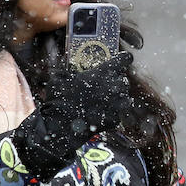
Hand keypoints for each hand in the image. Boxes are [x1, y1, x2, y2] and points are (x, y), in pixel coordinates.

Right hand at [11, 52, 133, 177]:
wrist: (62, 126)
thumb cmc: (60, 99)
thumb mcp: (60, 78)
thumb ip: (71, 73)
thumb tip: (70, 73)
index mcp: (105, 71)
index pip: (125, 58)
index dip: (122, 59)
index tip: (118, 61)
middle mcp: (116, 86)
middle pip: (123, 79)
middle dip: (115, 82)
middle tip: (102, 86)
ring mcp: (119, 103)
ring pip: (124, 96)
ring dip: (116, 98)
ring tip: (101, 101)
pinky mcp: (116, 118)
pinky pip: (118, 113)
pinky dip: (110, 113)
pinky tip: (98, 114)